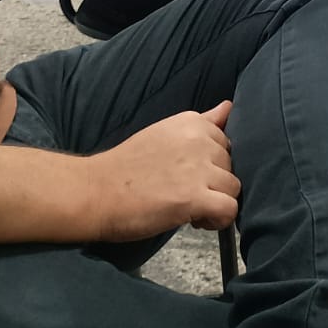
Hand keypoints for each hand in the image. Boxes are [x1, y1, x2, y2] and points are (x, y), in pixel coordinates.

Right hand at [82, 101, 239, 239]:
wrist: (94, 191)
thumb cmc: (125, 167)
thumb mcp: (165, 132)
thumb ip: (202, 122)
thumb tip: (228, 106)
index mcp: (192, 122)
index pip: (226, 143)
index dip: (211, 164)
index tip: (190, 175)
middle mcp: (199, 140)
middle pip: (232, 166)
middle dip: (214, 183)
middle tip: (185, 194)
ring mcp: (198, 169)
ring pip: (234, 188)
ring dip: (216, 202)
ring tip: (189, 208)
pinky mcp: (194, 197)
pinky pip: (229, 209)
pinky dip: (219, 220)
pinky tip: (197, 220)